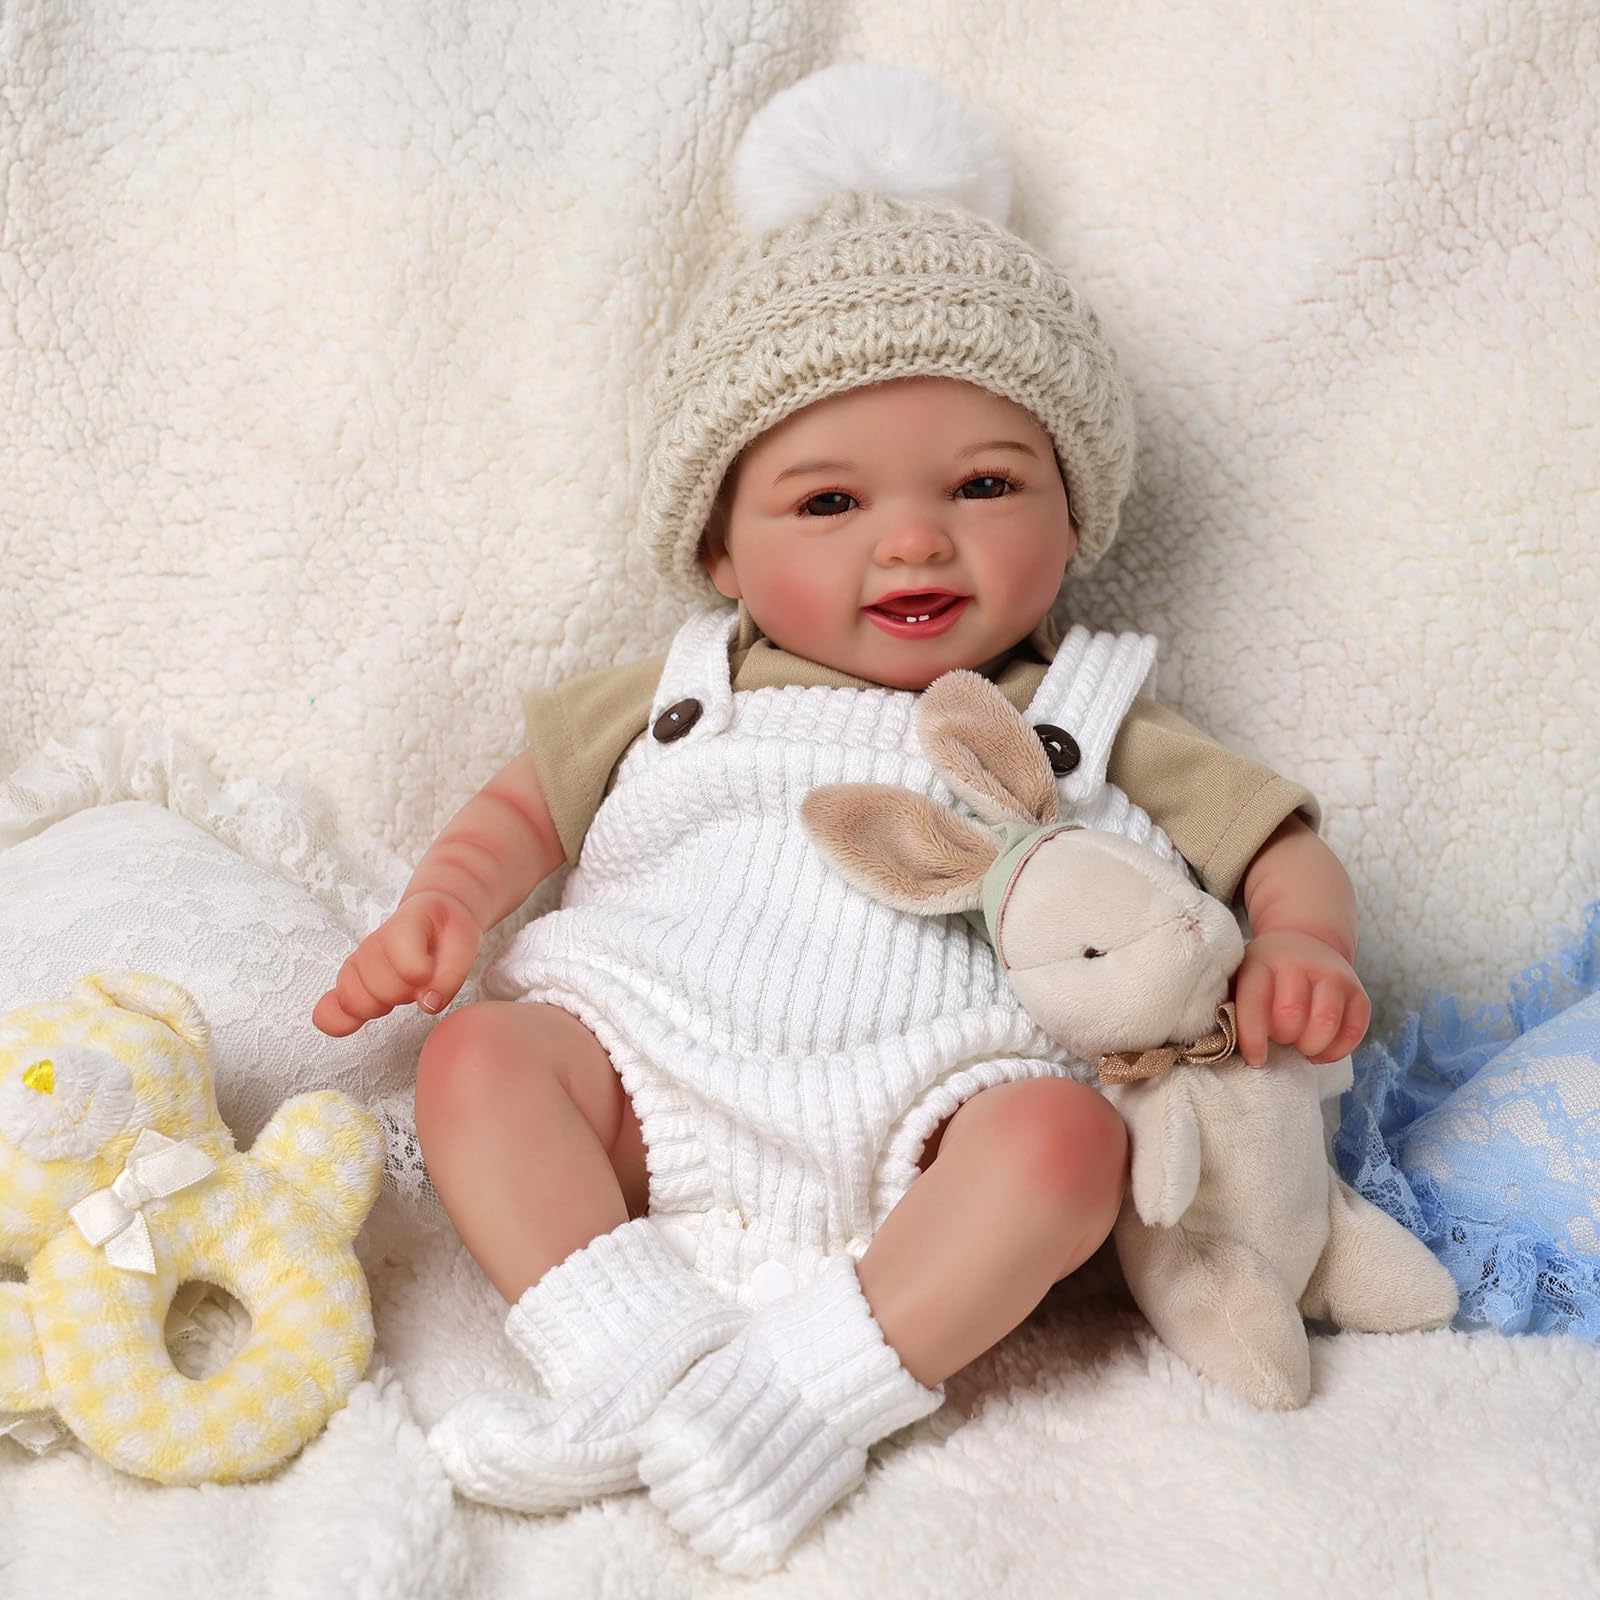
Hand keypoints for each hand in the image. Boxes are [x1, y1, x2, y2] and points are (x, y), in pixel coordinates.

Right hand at [312, 890, 480, 1037]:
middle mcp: (375, 942)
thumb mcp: (465, 945)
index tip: (429, 973)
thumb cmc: (447, 933)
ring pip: (354, 998)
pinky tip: (350, 1024)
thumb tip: (427, 1004)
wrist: (433, 917)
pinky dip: (339, 1020)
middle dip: (403, 993)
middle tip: (419, 983)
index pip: (399, 951)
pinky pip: (330, 1008)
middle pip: (377, 986)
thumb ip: (450, 977)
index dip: (417, 970)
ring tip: (400, 992)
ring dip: (380, 1005)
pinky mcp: (350, 982)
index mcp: (406, 924)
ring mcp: (359, 962)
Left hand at [1232, 929, 1370, 1067]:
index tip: (1255, 1059)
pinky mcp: (1358, 992)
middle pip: (1291, 1015)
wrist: (1305, 942)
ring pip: (1326, 1022)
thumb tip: (1226, 1046)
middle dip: (1283, 1038)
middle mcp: (1299, 964)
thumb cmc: (1266, 974)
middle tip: (1280, 1039)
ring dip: (1311, 1046)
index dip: (1253, 1039)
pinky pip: (1355, 1030)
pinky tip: (1322, 1049)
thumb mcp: (1243, 978)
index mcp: (1261, 962)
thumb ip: (1235, 1007)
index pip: (1254, 1003)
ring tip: (1301, 1046)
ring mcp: (1333, 975)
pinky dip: (1337, 1050)